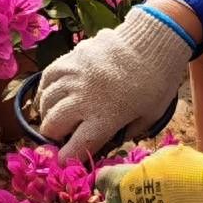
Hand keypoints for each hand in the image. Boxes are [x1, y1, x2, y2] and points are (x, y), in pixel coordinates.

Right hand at [32, 7, 192, 160]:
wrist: (153, 42)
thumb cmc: (157, 82)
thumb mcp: (150, 116)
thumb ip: (129, 132)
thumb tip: (113, 140)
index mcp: (104, 119)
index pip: (75, 147)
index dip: (66, 158)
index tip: (63, 161)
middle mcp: (83, 99)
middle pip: (53, 125)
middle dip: (53, 136)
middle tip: (61, 136)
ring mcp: (74, 77)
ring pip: (46, 101)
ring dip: (48, 113)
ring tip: (55, 116)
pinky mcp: (71, 58)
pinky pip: (48, 77)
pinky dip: (45, 89)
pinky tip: (50, 94)